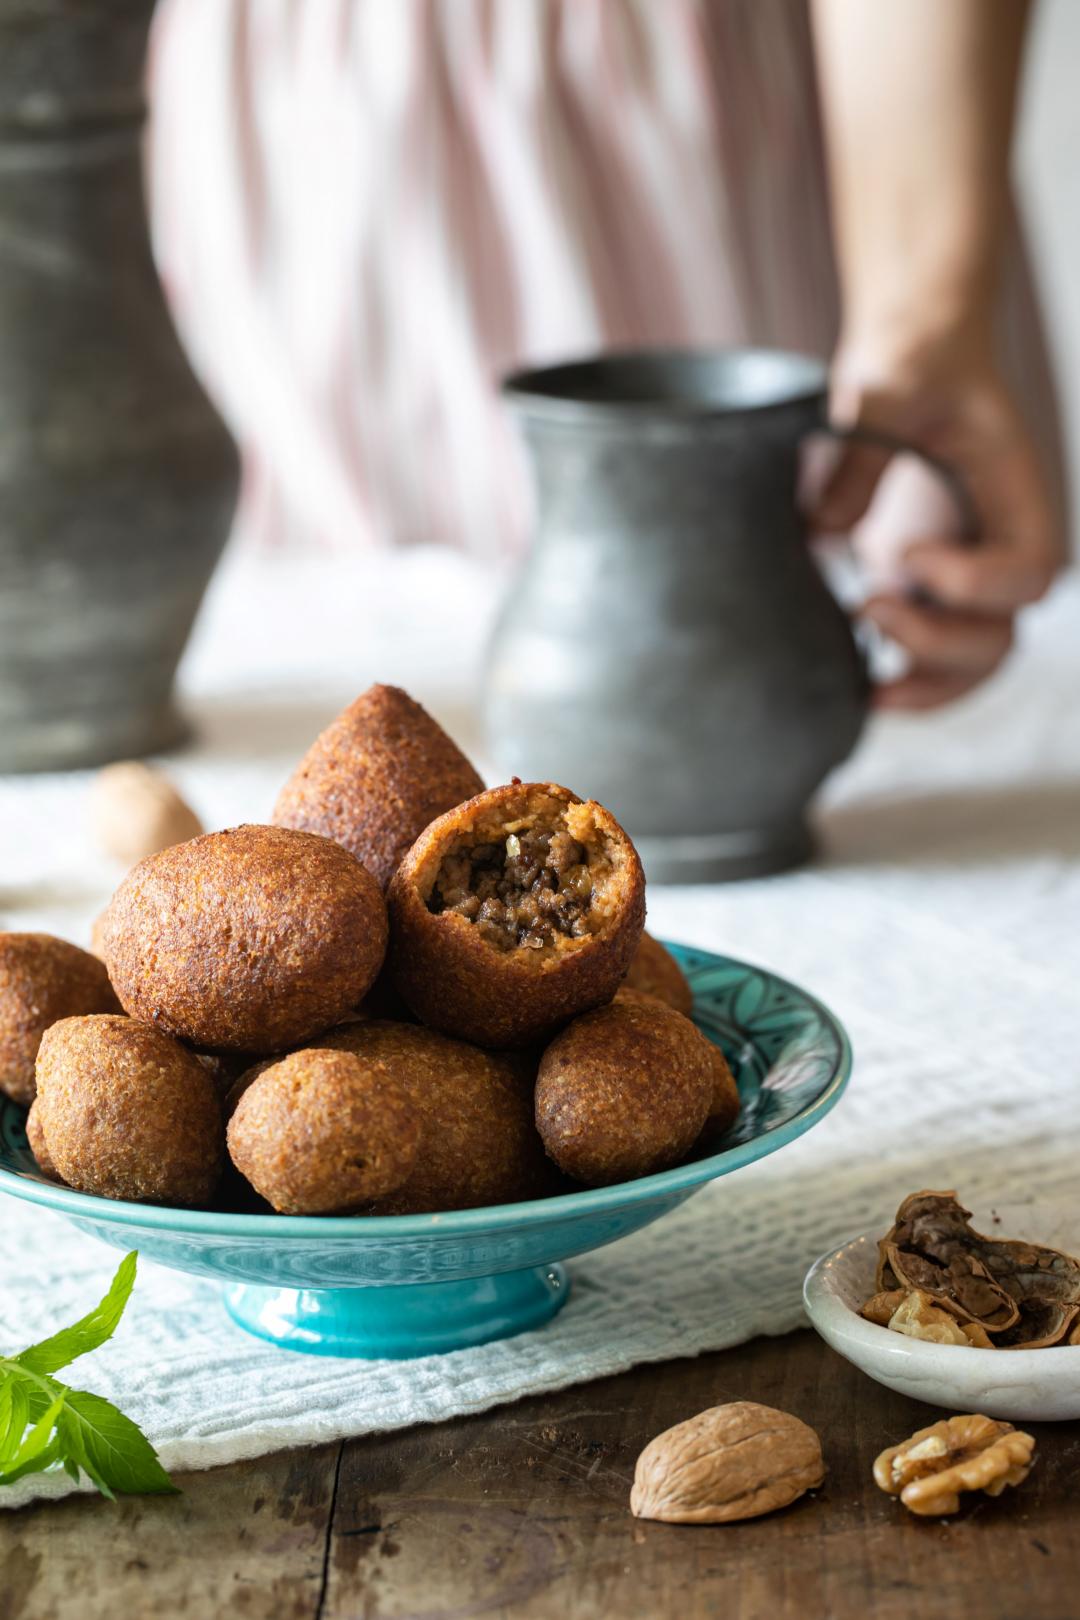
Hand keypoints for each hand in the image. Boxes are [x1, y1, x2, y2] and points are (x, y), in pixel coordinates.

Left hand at [813, 341, 1062, 709]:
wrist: (911, 359)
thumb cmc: (913, 358)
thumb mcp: (887, 384)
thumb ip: (861, 452)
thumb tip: (819, 532)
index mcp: (1017, 495)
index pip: (1031, 569)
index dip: (974, 580)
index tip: (907, 549)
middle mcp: (999, 545)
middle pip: (1004, 635)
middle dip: (939, 646)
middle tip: (869, 606)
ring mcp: (964, 574)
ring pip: (975, 663)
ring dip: (927, 690)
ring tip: (866, 692)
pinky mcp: (924, 588)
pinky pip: (933, 659)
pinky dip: (905, 684)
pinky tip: (855, 687)